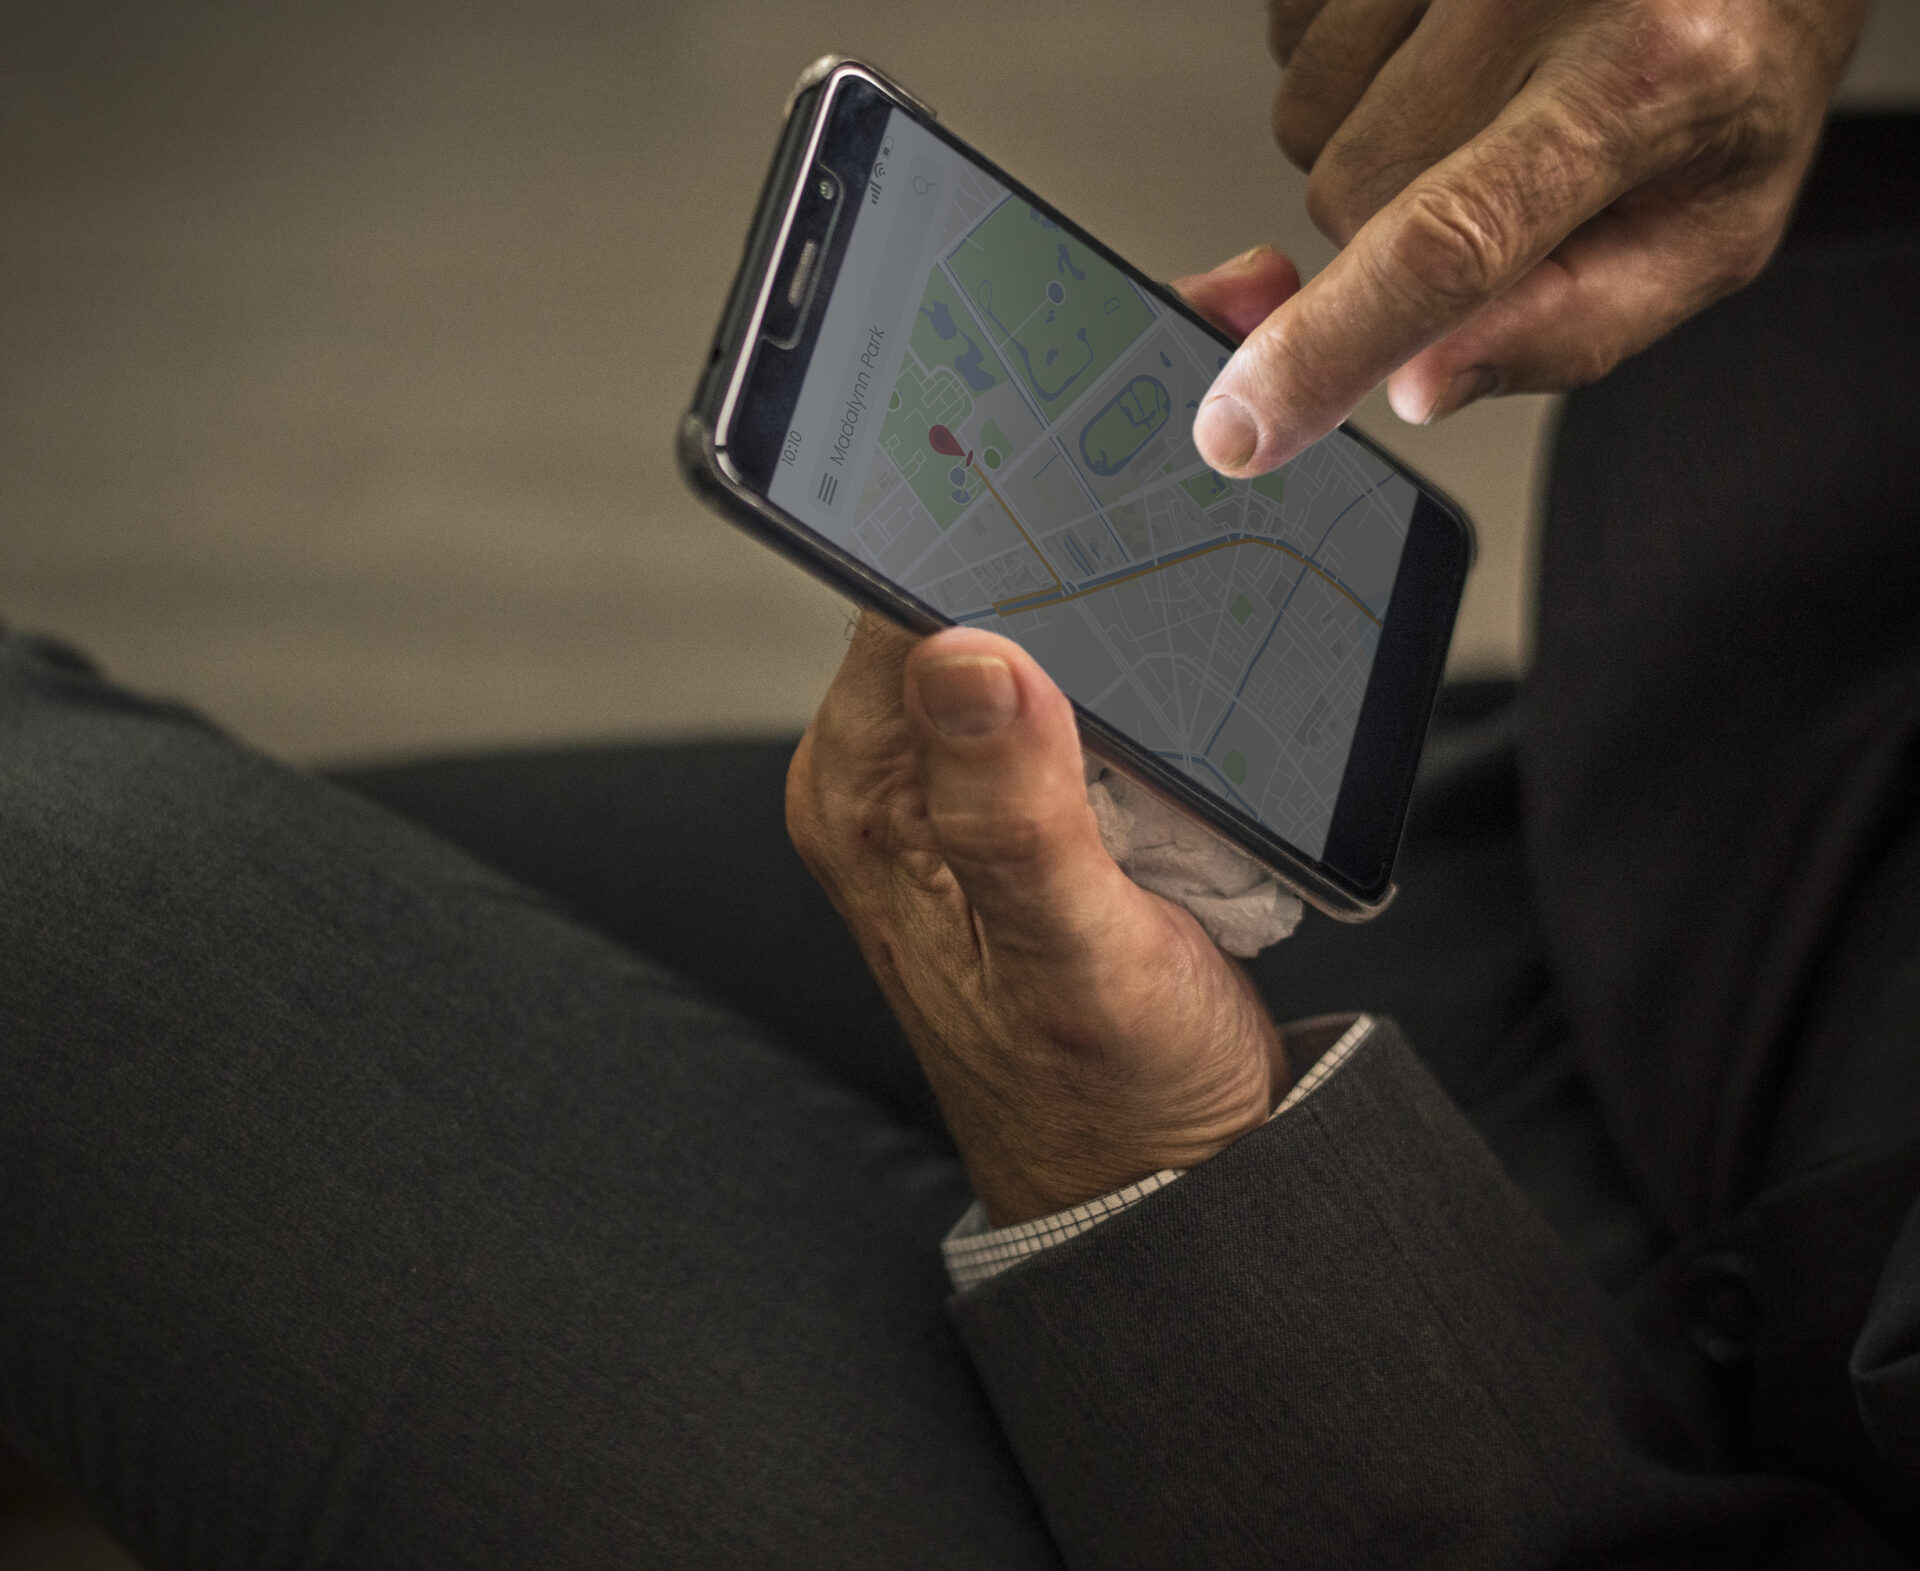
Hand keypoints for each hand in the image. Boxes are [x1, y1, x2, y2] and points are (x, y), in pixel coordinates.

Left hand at [785, 610, 1287, 1228]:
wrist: (1167, 1173)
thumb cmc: (1112, 1094)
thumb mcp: (1073, 958)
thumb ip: (1011, 816)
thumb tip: (963, 659)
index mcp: (866, 804)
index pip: (898, 608)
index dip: (986, 555)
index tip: (1078, 528)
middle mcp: (893, 789)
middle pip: (960, 612)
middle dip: (1056, 595)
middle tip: (1148, 599)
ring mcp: (960, 798)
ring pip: (1026, 654)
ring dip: (1102, 650)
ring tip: (1169, 667)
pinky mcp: (1027, 811)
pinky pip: (1073, 710)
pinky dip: (1128, 706)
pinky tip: (1174, 728)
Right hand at [1192, 0, 1869, 476]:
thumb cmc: (1731, 68)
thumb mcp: (1706, 228)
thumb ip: (1571, 328)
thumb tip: (1418, 386)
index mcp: (1641, 78)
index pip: (1444, 244)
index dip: (1328, 347)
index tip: (1243, 427)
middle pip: (1349, 195)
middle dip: (1395, 227)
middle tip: (1503, 176)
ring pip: (1306, 121)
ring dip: (1369, 139)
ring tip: (1480, 95)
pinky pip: (1294, 34)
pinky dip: (1352, 63)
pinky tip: (1439, 42)